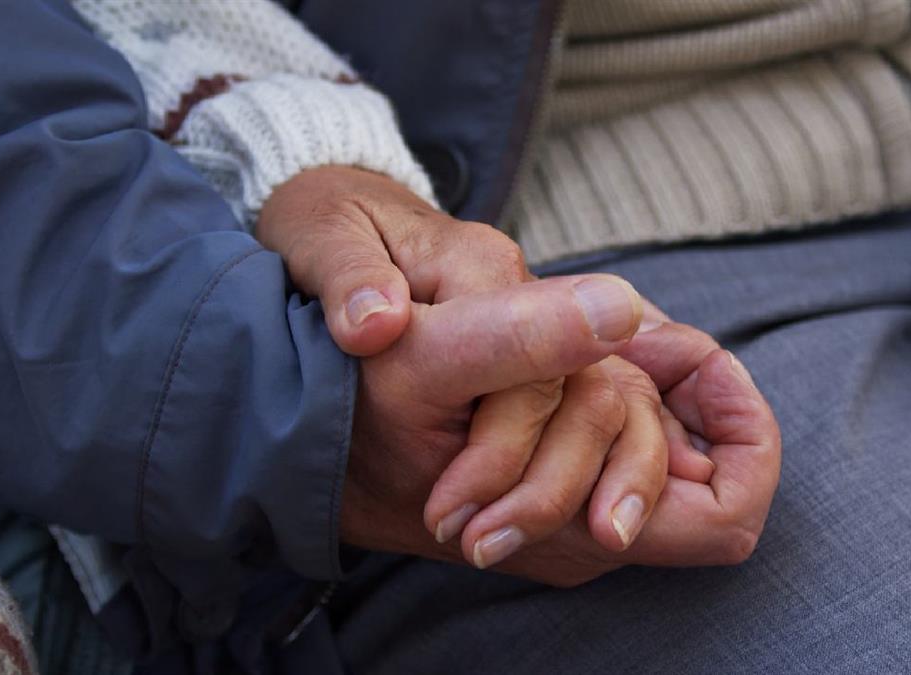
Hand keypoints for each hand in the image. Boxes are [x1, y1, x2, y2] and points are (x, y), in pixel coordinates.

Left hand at [259, 166, 704, 564]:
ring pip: (594, 417)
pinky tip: (556, 527)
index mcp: (479, 263)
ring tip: (494, 550)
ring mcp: (533, 325)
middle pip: (576, 401)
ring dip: (563, 493)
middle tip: (474, 547)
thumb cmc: (324, 226)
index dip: (499, 450)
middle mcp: (524, 294)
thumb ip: (345, 274)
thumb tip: (376, 323)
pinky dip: (579, 478)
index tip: (445, 512)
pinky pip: (580, 422)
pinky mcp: (530, 358)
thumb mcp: (316, 234)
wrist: (337, 224)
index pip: (528, 365)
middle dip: (538, 488)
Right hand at [342, 286, 779, 585]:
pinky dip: (614, 382)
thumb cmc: (341, 398)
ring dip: (638, 375)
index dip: (737, 427)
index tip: (683, 353)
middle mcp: (578, 534)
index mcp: (564, 522)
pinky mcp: (550, 481)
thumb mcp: (422, 352)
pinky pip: (622, 436)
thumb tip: (621, 311)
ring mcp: (568, 510)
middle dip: (674, 382)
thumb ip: (523, 338)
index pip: (728, 512)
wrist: (284, 421)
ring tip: (572, 327)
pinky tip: (560, 345)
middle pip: (704, 471)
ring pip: (660, 445)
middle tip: (616, 325)